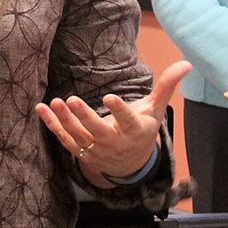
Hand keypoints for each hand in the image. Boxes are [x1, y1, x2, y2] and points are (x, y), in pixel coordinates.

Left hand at [36, 60, 191, 184]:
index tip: (110, 98)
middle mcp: (114, 142)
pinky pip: (64, 138)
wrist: (131, 164)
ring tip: (54, 102)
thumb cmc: (142, 129)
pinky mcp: (81, 151)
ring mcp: (96, 149)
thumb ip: (167, 86)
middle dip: (85, 117)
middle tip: (72, 100)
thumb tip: (186, 62)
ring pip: (78, 137)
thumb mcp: (156, 110)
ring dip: (65, 120)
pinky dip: (52, 125)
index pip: (127, 122)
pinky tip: (41, 108)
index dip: (119, 111)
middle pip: (98, 131)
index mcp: (134, 131)